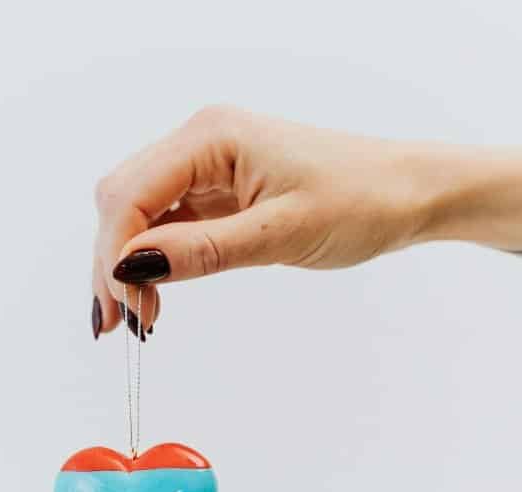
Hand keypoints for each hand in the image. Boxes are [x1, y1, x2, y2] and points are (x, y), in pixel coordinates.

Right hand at [90, 106, 438, 337]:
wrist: (410, 193)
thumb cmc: (361, 201)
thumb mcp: (281, 234)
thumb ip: (202, 251)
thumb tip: (131, 268)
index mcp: (212, 136)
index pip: (131, 194)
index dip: (115, 253)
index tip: (121, 309)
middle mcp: (201, 142)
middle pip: (122, 199)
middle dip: (112, 261)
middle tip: (122, 326)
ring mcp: (208, 164)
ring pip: (138, 212)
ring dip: (129, 263)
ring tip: (136, 319)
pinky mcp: (219, 189)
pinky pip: (167, 222)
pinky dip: (155, 258)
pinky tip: (155, 293)